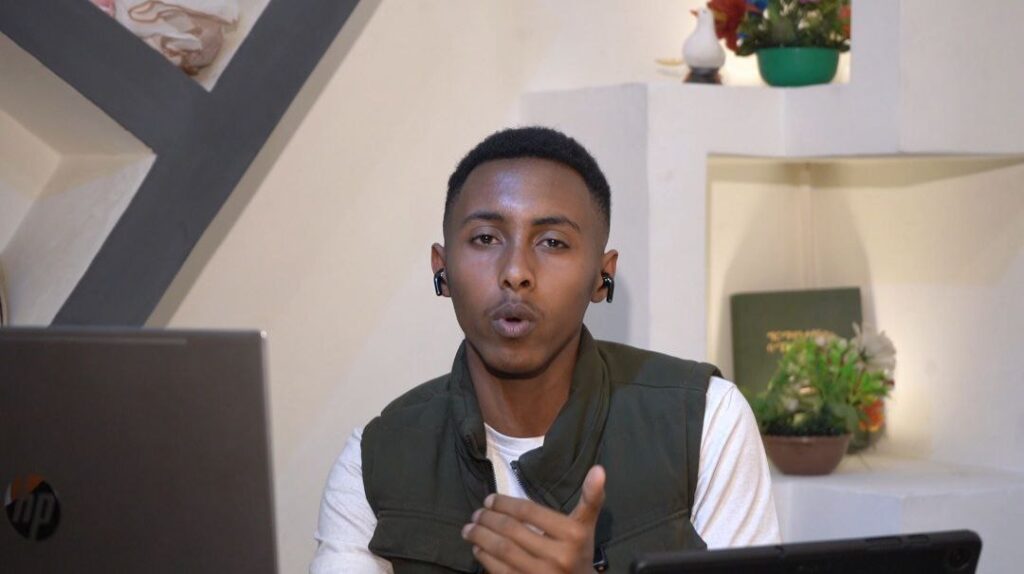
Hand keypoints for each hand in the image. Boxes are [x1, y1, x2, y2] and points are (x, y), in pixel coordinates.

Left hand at [462, 465, 605, 573]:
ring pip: (502, 550)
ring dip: (481, 537)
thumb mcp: (587, 525)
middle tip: (477, 512)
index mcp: (572, 535)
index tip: (489, 499)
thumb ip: (591, 497)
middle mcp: (558, 556)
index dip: (505, 503)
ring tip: (469, 528)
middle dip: (488, 519)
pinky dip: (484, 558)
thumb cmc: (579, 552)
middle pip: (512, 531)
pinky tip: (478, 548)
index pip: (529, 512)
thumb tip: (598, 469)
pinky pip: (500, 571)